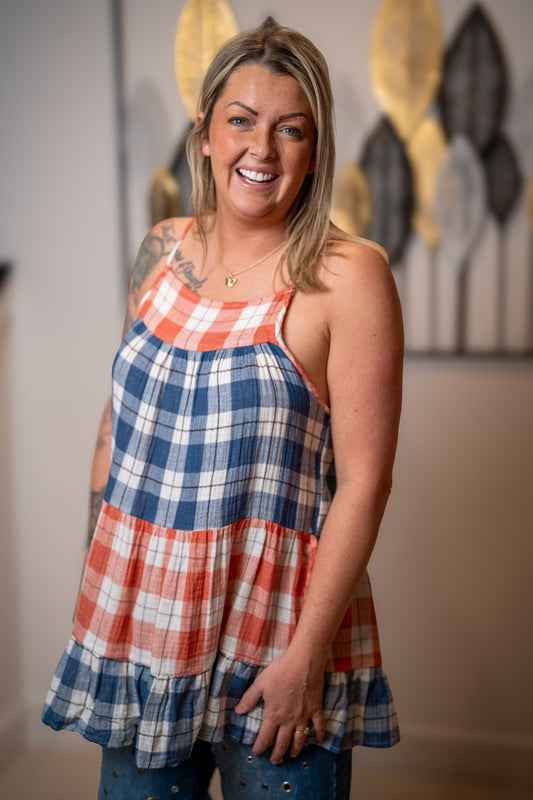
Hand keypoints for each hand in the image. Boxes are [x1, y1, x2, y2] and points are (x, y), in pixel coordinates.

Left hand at [235, 648, 325, 763]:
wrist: (303, 661)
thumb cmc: (281, 670)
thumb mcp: (260, 683)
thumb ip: (249, 699)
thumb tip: (238, 711)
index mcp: (274, 715)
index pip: (265, 737)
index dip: (260, 747)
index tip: (256, 752)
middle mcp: (289, 720)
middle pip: (282, 743)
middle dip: (277, 754)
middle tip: (275, 761)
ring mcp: (304, 716)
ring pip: (300, 739)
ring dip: (295, 750)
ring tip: (292, 755)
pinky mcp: (316, 709)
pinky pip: (319, 726)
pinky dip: (319, 734)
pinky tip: (318, 740)